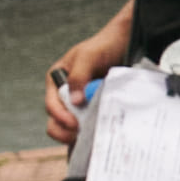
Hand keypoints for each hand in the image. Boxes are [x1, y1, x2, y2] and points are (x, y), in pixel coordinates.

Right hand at [45, 3, 138, 148]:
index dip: (59, 117)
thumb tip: (74, 101)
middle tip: (80, 135)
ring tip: (92, 137)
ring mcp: (81, 103)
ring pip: (72, 127)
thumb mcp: (88, 56)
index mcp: (57, 81)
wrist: (128, 43)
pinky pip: (89, 125)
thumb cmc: (104, 46)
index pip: (51, 105)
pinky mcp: (95, 109)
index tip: (74, 124)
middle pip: (56, 121)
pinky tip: (100, 136)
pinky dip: (93, 133)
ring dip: (80, 134)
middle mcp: (66, 94)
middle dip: (65, 131)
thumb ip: (78, 76)